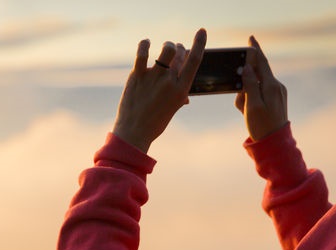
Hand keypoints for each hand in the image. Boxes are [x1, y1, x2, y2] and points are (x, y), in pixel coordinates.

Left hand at [112, 28, 206, 152]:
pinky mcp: (137, 75)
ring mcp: (153, 77)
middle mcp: (169, 81)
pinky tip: (146, 43)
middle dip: (180, 49)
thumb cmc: (154, 123)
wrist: (134, 132)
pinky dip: (145, 44)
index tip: (201, 32)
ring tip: (165, 48)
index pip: (195, 60)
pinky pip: (142, 53)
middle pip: (180, 54)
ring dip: (168, 45)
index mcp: (181, 90)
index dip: (199, 43)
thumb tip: (186, 97)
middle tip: (175, 52)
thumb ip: (179, 98)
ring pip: (167, 49)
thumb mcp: (172, 110)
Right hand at [235, 36, 287, 140]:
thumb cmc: (261, 126)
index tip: (250, 39)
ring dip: (246, 95)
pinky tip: (249, 112)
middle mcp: (276, 87)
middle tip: (241, 101)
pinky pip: (260, 94)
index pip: (262, 62)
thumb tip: (246, 68)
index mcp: (271, 86)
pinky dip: (251, 100)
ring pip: (257, 86)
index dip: (255, 50)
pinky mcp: (276, 100)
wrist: (275, 143)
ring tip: (245, 111)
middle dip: (245, 84)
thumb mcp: (251, 106)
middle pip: (257, 75)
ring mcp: (278, 93)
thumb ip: (249, 85)